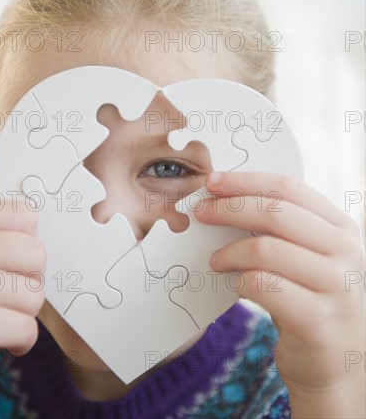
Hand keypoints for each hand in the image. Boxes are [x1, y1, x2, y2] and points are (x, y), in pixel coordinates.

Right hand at [0, 201, 45, 391]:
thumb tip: (36, 246)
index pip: (24, 215)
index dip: (27, 244)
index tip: (15, 263)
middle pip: (36, 254)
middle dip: (31, 280)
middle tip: (11, 295)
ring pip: (34, 295)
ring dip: (22, 314)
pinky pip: (26, 329)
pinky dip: (20, 341)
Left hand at [196, 171, 364, 417]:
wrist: (335, 366)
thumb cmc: (309, 302)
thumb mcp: (304, 257)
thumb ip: (279, 229)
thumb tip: (223, 198)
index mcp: (341, 228)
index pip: (289, 188)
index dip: (246, 181)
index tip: (212, 182)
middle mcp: (346, 252)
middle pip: (276, 212)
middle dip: (229, 207)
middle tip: (201, 212)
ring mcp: (338, 287)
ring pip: (266, 249)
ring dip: (230, 251)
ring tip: (215, 260)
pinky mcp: (319, 321)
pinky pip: (264, 287)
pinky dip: (240, 282)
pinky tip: (234, 285)